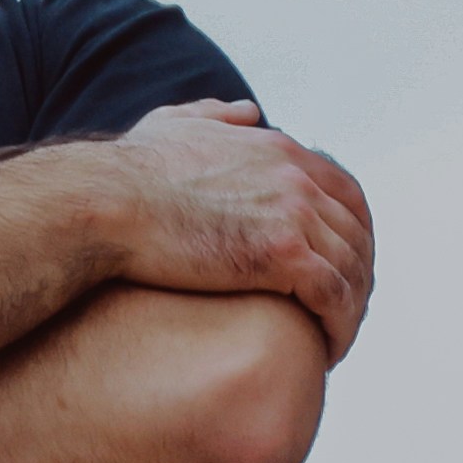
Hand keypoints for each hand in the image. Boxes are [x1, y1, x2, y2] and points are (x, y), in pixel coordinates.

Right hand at [94, 99, 374, 359]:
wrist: (103, 201)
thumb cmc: (126, 172)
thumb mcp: (174, 124)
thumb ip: (214, 114)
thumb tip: (249, 110)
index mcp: (278, 151)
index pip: (346, 194)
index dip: (354, 234)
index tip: (342, 268)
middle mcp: (296, 177)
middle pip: (358, 235)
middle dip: (358, 276)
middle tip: (343, 314)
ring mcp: (294, 214)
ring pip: (353, 270)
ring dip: (352, 310)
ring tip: (336, 341)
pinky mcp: (283, 255)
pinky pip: (335, 298)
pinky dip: (340, 327)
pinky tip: (327, 352)